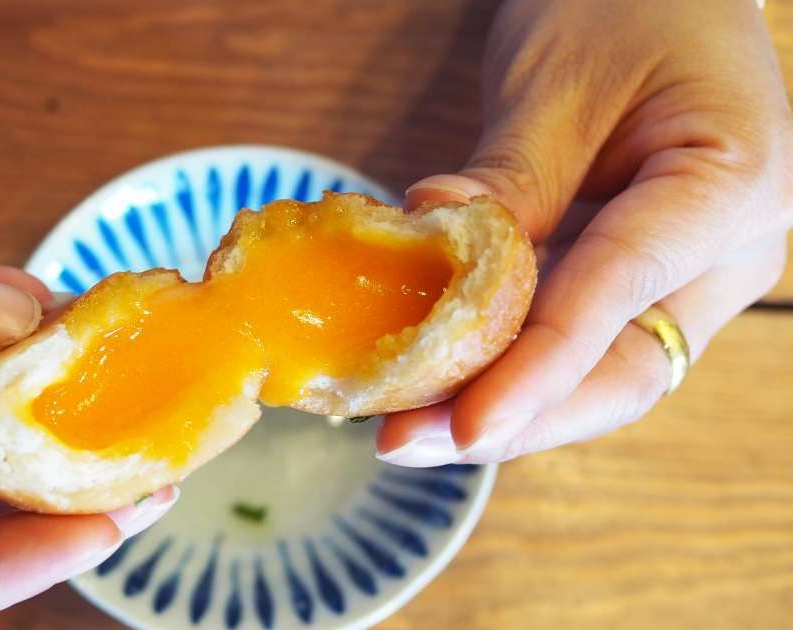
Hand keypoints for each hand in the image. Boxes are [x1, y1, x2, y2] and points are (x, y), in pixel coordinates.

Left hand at [378, 0, 790, 465]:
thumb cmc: (624, 7)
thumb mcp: (556, 82)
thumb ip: (505, 177)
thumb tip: (425, 247)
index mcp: (732, 183)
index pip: (621, 291)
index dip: (537, 369)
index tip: (463, 422)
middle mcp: (723, 253)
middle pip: (621, 371)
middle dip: (512, 418)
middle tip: (404, 440)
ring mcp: (684, 275)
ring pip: (594, 374)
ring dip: (498, 406)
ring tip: (402, 428)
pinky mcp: (633, 282)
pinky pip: (571, 342)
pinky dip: (502, 366)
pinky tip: (430, 382)